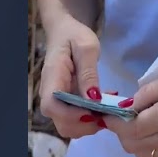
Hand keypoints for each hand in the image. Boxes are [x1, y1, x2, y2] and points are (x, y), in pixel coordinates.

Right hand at [38, 17, 107, 138]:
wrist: (64, 31)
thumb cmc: (74, 35)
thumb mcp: (87, 48)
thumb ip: (89, 73)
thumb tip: (93, 99)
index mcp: (52, 77)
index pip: (52, 106)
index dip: (73, 116)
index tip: (95, 112)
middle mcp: (50, 93)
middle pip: (60, 122)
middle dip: (85, 125)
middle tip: (107, 115)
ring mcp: (57, 99)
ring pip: (68, 125)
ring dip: (89, 124)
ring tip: (108, 111)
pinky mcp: (65, 101)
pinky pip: (75, 118)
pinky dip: (90, 118)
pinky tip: (104, 107)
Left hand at [104, 71, 157, 156]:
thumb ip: (147, 93)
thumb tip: (125, 106)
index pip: (132, 127)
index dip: (115, 122)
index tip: (108, 114)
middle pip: (133, 145)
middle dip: (122, 132)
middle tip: (124, 118)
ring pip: (142, 155)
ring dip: (135, 141)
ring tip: (143, 125)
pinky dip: (149, 149)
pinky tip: (157, 134)